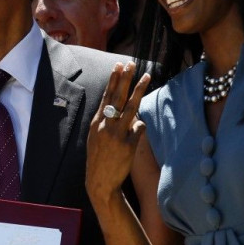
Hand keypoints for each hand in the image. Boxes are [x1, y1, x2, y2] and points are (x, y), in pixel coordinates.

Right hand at [86, 63, 149, 205]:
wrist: (100, 181)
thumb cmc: (98, 158)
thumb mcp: (95, 136)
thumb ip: (105, 121)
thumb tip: (116, 107)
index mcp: (97, 122)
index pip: (107, 96)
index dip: (113, 80)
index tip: (119, 65)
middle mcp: (106, 125)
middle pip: (118, 96)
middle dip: (125, 78)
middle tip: (131, 63)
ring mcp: (117, 134)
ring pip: (131, 107)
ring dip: (139, 90)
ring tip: (147, 76)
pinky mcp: (128, 145)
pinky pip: (139, 129)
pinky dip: (140, 127)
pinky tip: (137, 131)